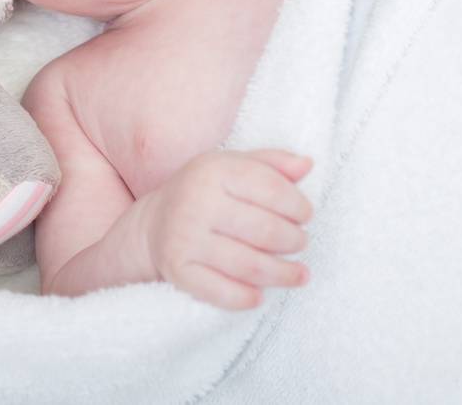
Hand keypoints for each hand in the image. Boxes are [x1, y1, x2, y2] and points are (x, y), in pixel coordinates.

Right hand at [140, 149, 312, 309]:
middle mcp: (197, 202)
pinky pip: (222, 292)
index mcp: (214, 171)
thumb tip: (307, 165)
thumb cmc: (205, 192)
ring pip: (250, 265)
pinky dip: (246, 298)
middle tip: (301, 243)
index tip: (305, 216)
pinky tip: (261, 295)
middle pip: (265, 230)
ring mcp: (185, 238)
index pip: (271, 189)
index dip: (298, 206)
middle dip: (294, 240)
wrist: (153, 224)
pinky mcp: (178, 271)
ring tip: (298, 274)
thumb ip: (273, 163)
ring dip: (282, 274)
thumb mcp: (233, 166)